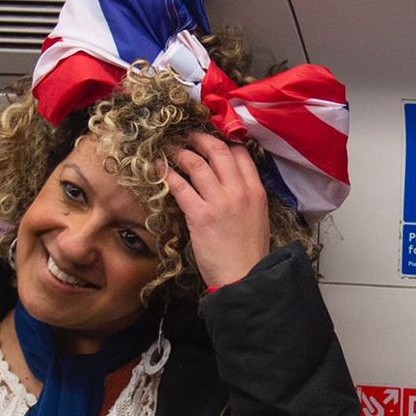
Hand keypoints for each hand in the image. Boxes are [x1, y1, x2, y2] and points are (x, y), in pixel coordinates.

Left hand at [162, 132, 271, 287]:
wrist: (245, 278)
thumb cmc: (248, 254)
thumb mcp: (257, 218)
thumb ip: (245, 197)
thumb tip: (228, 184)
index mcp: (256, 191)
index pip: (240, 153)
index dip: (223, 141)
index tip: (209, 140)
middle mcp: (239, 191)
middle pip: (217, 151)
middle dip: (199, 139)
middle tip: (186, 137)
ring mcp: (220, 202)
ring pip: (197, 163)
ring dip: (180, 153)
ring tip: (169, 150)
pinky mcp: (200, 215)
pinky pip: (180, 185)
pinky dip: (167, 174)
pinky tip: (158, 169)